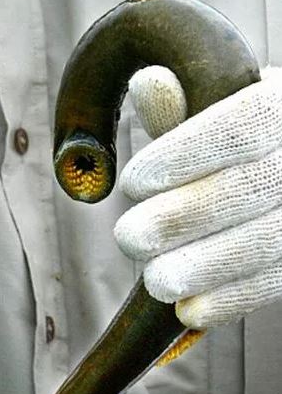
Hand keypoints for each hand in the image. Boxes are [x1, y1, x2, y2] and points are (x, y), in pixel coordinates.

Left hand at [114, 66, 281, 328]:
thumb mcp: (212, 111)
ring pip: (270, 241)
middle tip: (128, 237)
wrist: (275, 170)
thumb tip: (147, 83)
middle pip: (254, 188)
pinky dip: (233, 300)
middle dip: (185, 217)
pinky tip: (188, 311)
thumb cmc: (231, 138)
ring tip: (154, 281)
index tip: (133, 182)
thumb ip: (181, 108)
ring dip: (206, 267)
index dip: (187, 153)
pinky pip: (279, 282)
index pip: (245, 124)